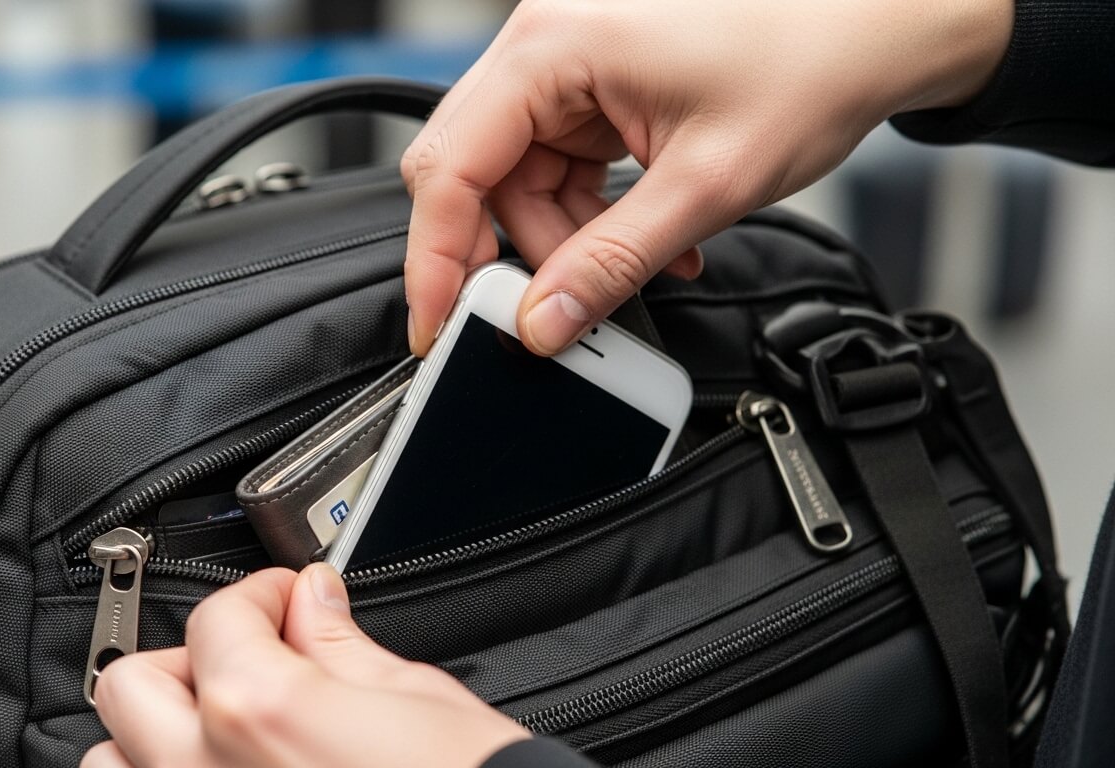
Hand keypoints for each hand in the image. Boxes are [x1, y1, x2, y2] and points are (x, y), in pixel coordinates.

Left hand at [83, 564, 527, 767]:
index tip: (289, 601)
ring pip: (113, 763)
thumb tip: (313, 603)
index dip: (261, 594)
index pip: (218, 618)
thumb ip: (343, 646)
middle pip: (131, 686)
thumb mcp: (418, 700)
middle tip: (252, 661)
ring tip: (223, 735)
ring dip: (154, 738)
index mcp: (260, 711)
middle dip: (188, 660)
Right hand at [401, 0, 1011, 355]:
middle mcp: (543, 46)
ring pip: (516, 183)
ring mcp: (565, 67)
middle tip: (541, 315)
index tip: (441, 325)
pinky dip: (592, 219)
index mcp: (553, 46)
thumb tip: (542, 323)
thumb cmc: (808, 63)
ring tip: (641, 267)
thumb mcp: (706, 186)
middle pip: (472, 174)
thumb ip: (612, 263)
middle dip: (507, 254)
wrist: (873, 26)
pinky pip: (558, 172)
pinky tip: (648, 240)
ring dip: (566, 242)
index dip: (436, 257)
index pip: (450, 165)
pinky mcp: (591, 90)